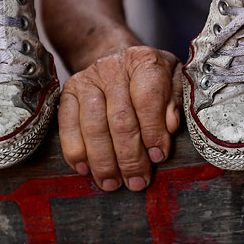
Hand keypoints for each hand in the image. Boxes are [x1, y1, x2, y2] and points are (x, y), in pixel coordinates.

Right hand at [58, 45, 182, 190]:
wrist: (118, 59)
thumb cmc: (152, 78)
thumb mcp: (174, 81)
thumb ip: (176, 101)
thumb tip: (171, 126)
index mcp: (145, 62)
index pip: (147, 100)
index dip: (153, 132)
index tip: (158, 157)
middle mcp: (114, 68)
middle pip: (120, 119)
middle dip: (130, 156)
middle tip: (137, 181)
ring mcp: (88, 79)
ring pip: (93, 126)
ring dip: (103, 161)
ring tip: (113, 183)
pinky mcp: (69, 92)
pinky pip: (68, 125)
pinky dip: (75, 151)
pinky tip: (86, 169)